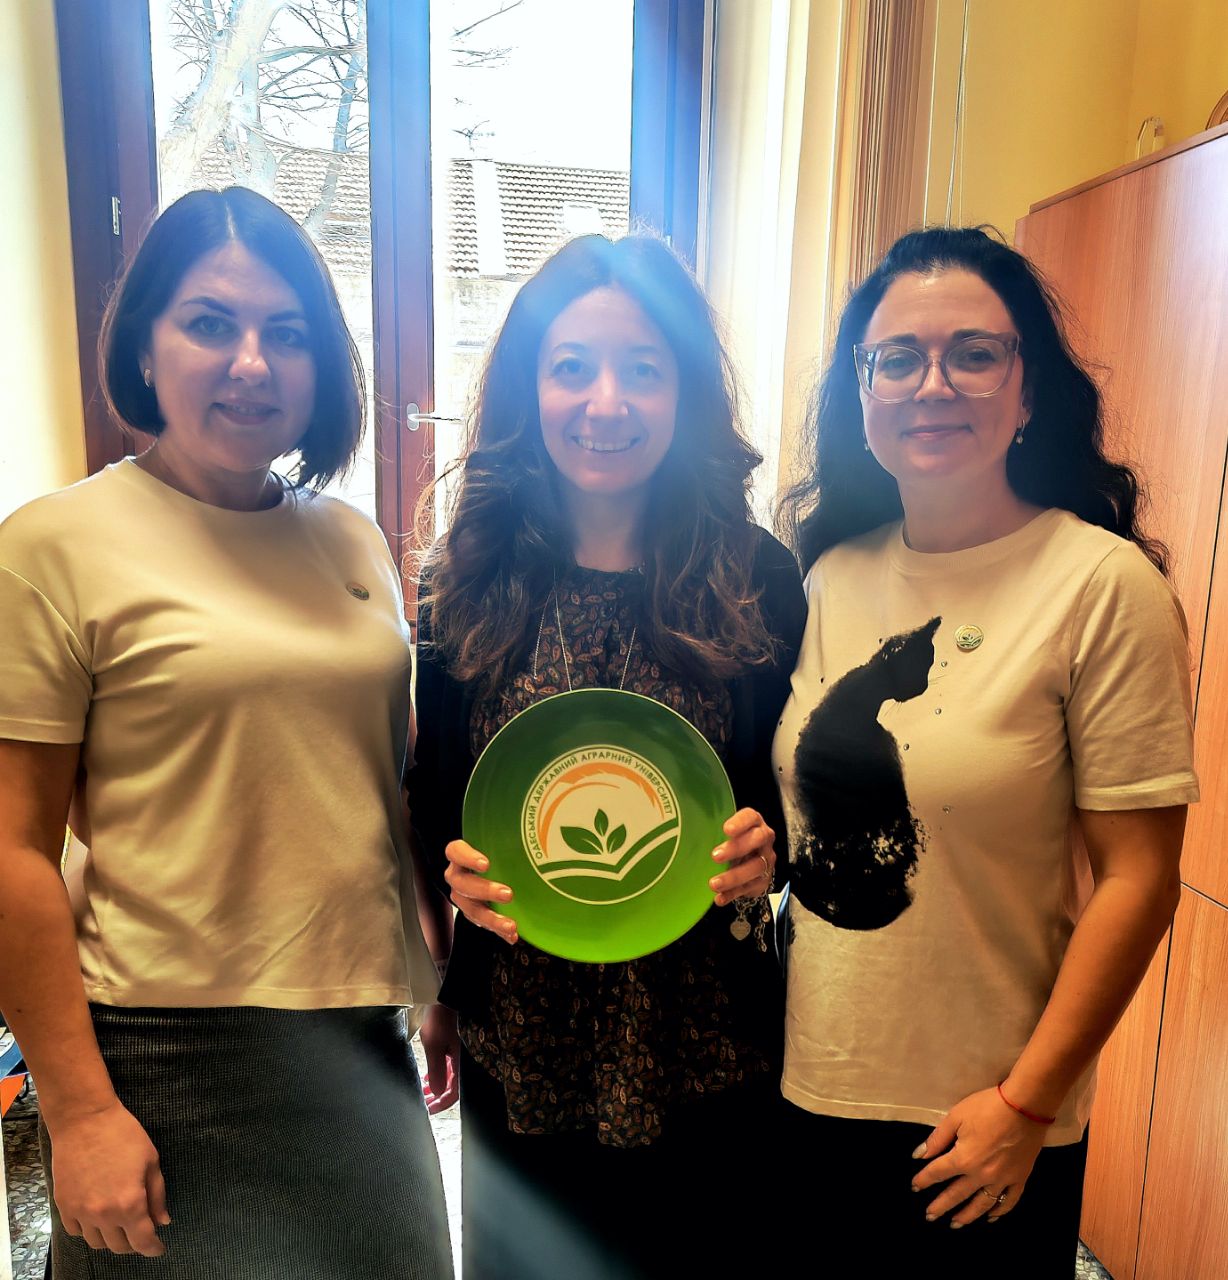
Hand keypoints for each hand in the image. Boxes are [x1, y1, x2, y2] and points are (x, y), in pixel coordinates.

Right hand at [48, 1101, 169, 1255]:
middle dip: (134, 1244)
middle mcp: (103, 1214)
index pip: (143, 1241)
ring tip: (121, 1225)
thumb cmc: (123, 1135)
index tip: (159, 1248)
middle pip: (120, 1246)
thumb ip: (157, 1195)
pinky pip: (77, 1232)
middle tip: (142, 1232)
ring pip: (97, 1243)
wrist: (84, 1120)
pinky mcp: (63, 1206)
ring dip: (112, 1239)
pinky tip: (99, 1217)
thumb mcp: (151, 1160)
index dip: (153, 1248)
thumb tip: (162, 1221)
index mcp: (129, 1203)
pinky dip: (90, 1231)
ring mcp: (80, 1212)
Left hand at [418, 1003, 460, 1114]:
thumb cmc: (441, 1018)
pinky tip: (428, 1078)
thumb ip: (436, 1070)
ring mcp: (458, 1052)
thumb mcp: (434, 1045)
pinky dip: (437, 1075)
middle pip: (452, 1086)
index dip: (441, 1104)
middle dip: (437, 1097)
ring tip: (422, 1092)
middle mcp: (462, 1059)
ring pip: (449, 1077)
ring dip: (436, 1086)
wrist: (448, 995)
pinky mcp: (453, 1045)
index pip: (454, 1092)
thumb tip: (437, 1093)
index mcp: (461, 1062)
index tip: (428, 1110)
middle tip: (423, 1104)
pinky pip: (448, 1067)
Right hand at [444, 838, 518, 943]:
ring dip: (492, 918)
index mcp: (461, 856)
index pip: (455, 851)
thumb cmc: (498, 852)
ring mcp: (464, 898)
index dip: (467, 857)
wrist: (496, 869)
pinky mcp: (475, 914)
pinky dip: (499, 931)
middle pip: (463, 884)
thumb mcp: (500, 844)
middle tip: (508, 894)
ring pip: (471, 909)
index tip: (486, 864)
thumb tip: (538, 832)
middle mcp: (459, 877)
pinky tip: (512, 935)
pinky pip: (484, 925)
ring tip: (510, 925)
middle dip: (485, 890)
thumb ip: (507, 839)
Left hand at [709, 808, 775, 905]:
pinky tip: (720, 897)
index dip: (740, 822)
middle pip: (757, 839)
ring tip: (714, 883)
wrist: (749, 860)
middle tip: (715, 856)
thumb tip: (681, 831)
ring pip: (755, 867)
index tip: (726, 829)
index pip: (750, 817)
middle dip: (736, 848)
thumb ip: (710, 829)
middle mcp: (763, 839)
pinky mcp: (762, 881)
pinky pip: (749, 888)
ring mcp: (765, 860)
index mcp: (753, 822)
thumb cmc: (732, 840)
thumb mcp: (723, 830)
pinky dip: (733, 894)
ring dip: (733, 876)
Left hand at [910, 1086, 1049, 1226]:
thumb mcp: (956, 1116)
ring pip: (982, 1204)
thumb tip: (919, 1155)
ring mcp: (1003, 1179)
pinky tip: (991, 1217)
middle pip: (957, 1194)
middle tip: (929, 1216)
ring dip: (967, 1216)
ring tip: (956, 1224)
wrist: (1024, 1106)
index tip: (915, 1186)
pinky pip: (1009, 1201)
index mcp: (964, 1159)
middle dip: (941, 1206)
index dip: (924, 1180)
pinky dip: (999, 1211)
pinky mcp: (1020, 1178)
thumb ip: (937, 1139)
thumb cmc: (986, 1107)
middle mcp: (981, 1175)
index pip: (938, 1173)